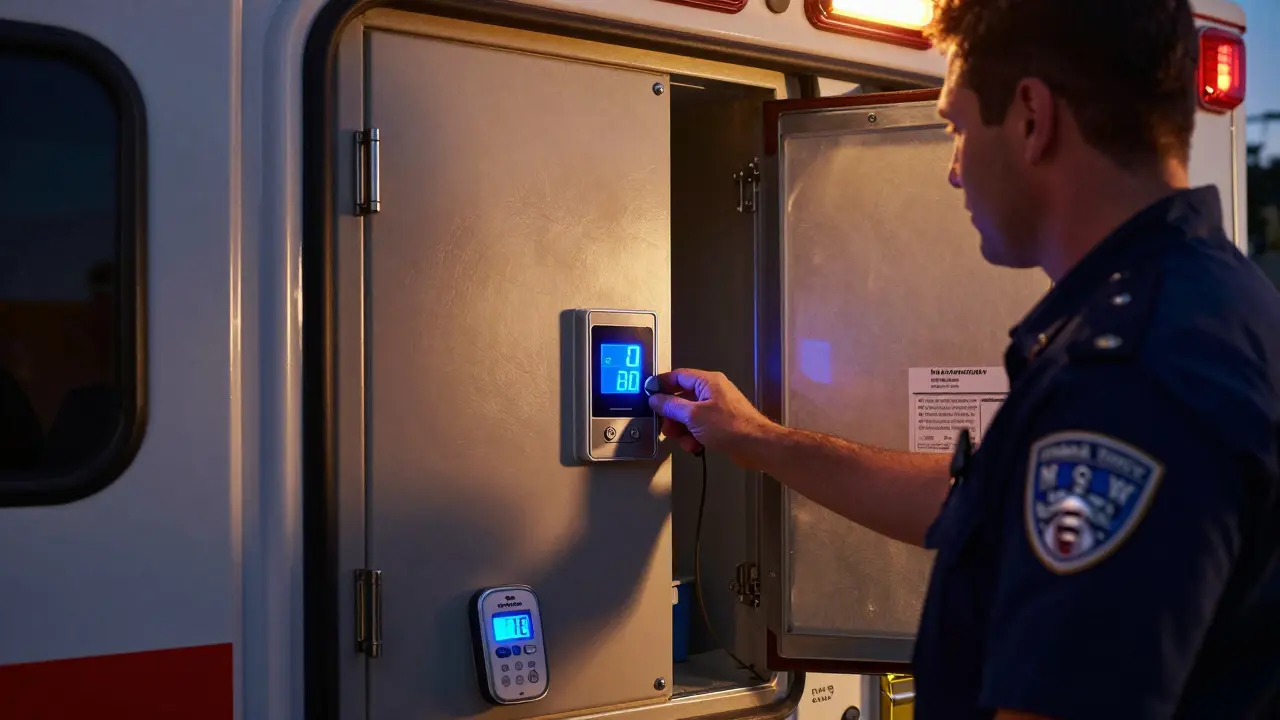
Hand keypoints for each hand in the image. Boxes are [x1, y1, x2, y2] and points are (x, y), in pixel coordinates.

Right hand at [646, 368, 776, 464]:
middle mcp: (712, 392)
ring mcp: (716, 408)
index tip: (649, 394)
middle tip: (667, 426)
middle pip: (681, 398)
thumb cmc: (732, 427)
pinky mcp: (719, 423)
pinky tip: (695, 445)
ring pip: (688, 416)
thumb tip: (656, 399)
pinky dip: (693, 436)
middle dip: (672, 415)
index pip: (678, 376)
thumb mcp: (693, 416)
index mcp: (708, 382)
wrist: (755, 446)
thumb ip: (671, 406)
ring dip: (682, 429)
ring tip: (685, 440)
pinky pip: (698, 426)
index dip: (662, 384)